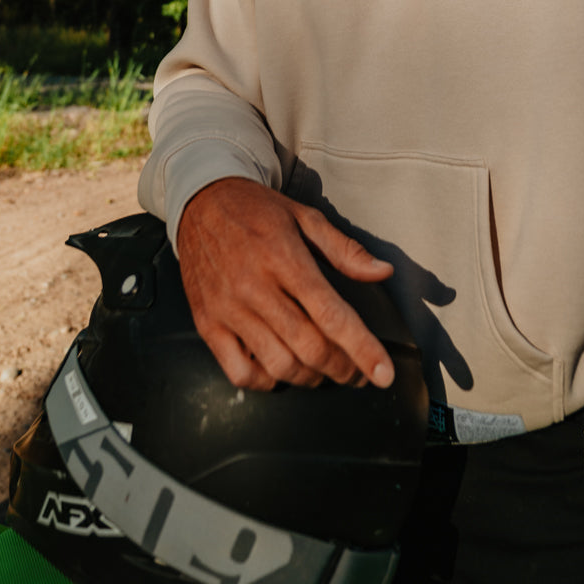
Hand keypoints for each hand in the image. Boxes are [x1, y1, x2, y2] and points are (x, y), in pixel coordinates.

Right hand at [176, 177, 395, 391]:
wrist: (200, 201)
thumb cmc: (256, 210)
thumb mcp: (305, 217)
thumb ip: (345, 249)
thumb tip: (383, 272)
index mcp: (284, 258)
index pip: (331, 314)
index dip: (362, 349)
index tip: (384, 373)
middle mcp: (254, 287)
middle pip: (309, 347)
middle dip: (344, 368)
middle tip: (358, 372)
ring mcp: (227, 309)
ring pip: (278, 365)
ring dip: (310, 377)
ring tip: (323, 370)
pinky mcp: (207, 324)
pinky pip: (239, 371)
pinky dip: (266, 381)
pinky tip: (280, 369)